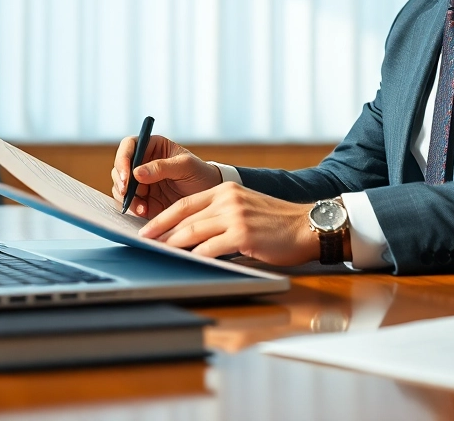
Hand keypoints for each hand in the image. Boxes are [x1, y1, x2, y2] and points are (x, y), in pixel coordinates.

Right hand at [110, 135, 221, 217]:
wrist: (208, 199)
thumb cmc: (200, 174)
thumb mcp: (186, 166)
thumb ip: (162, 167)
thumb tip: (136, 172)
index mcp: (152, 147)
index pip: (129, 146)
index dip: (123, 159)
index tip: (127, 176)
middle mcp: (142, 163)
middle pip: (119, 168)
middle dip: (122, 182)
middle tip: (128, 193)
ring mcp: (140, 182)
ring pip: (120, 187)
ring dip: (126, 197)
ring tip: (142, 206)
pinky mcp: (142, 200)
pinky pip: (128, 203)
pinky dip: (132, 208)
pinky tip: (144, 212)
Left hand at [137, 182, 317, 266]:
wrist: (307, 226)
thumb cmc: (277, 222)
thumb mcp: (245, 208)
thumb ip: (221, 215)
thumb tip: (194, 234)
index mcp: (225, 190)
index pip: (185, 203)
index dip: (163, 217)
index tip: (148, 228)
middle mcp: (227, 200)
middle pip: (184, 216)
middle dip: (162, 231)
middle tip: (146, 243)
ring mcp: (235, 217)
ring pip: (193, 232)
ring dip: (174, 245)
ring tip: (160, 253)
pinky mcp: (244, 235)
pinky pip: (211, 248)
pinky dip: (196, 257)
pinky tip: (187, 263)